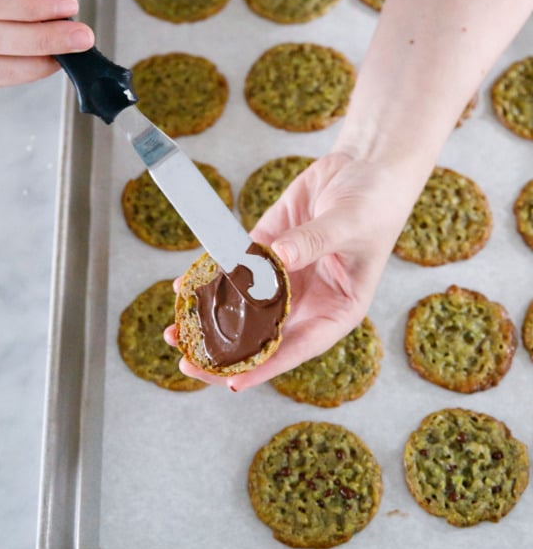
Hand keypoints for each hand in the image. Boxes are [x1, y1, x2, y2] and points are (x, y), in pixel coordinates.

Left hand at [166, 151, 419, 389]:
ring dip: (210, 319)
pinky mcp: (266, 249)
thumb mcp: (350, 223)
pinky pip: (235, 268)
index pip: (300, 347)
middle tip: (189, 362)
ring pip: (244, 307)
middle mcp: (308, 300)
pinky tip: (183, 287)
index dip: (266, 367)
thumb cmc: (374, 202)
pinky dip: (210, 278)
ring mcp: (285, 276)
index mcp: (338, 308)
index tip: (233, 382)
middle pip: (264, 336)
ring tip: (174, 332)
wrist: (364, 166)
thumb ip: (315, 241)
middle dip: (227, 351)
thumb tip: (279, 259)